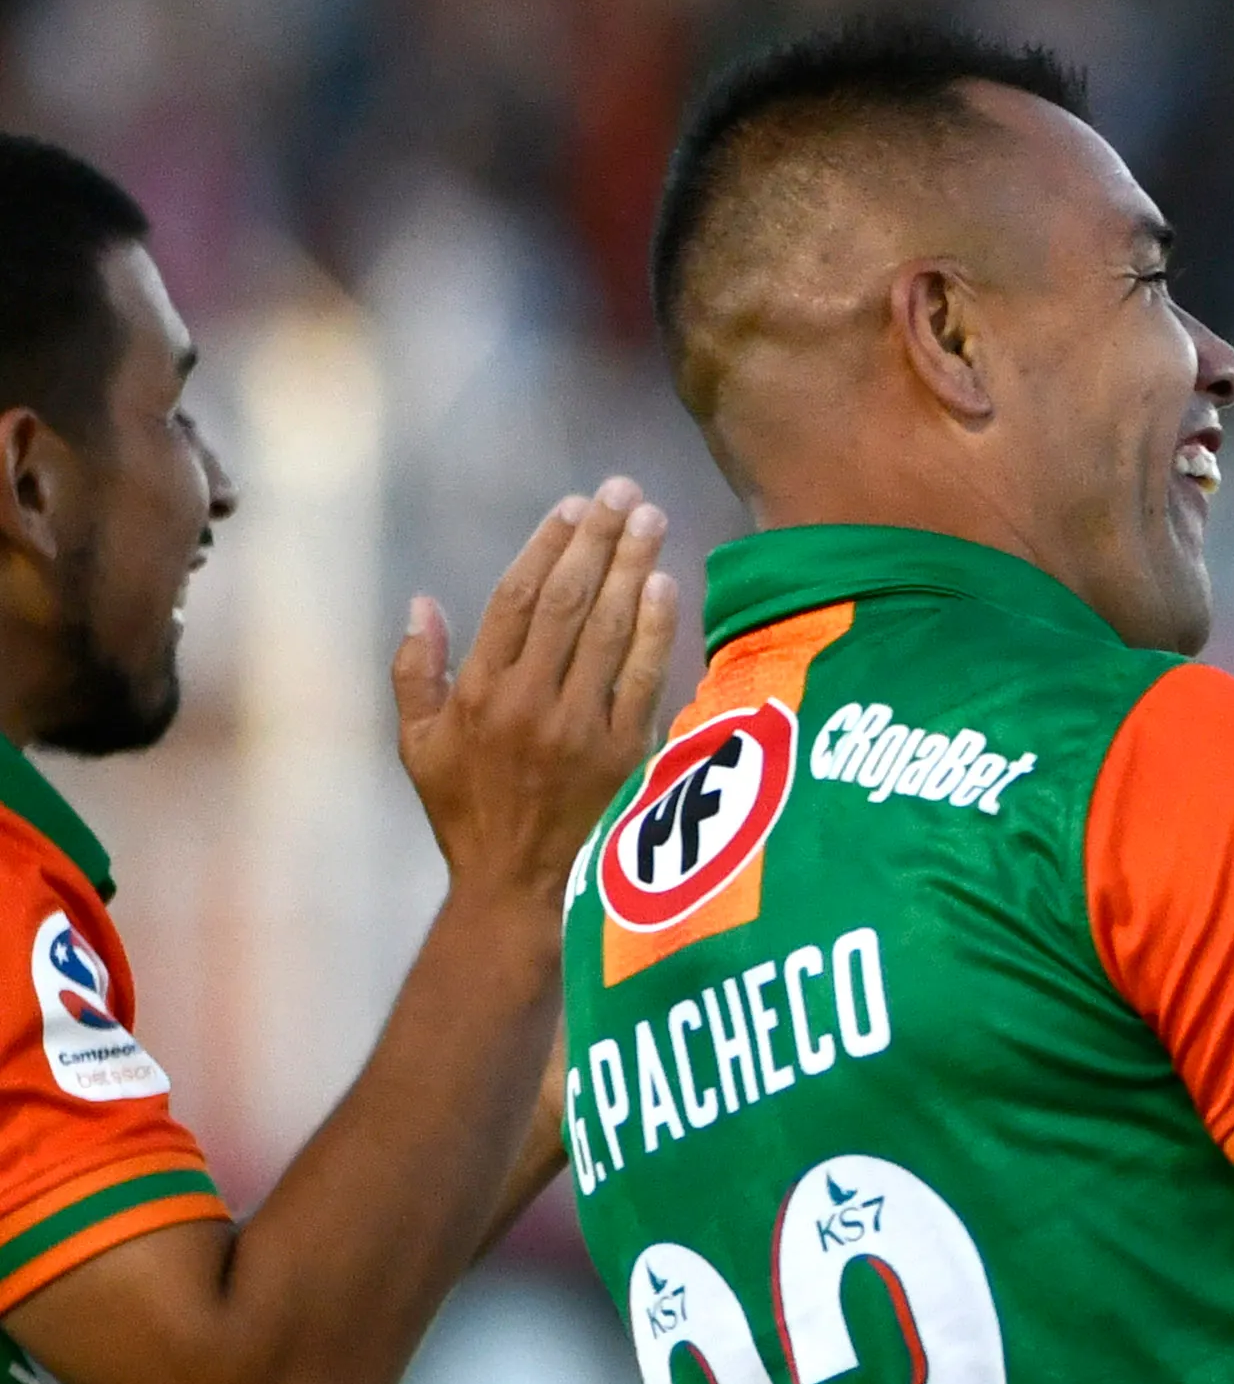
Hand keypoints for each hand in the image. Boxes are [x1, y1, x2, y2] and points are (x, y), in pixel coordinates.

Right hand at [395, 484, 682, 901]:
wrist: (517, 891)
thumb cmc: (466, 815)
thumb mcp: (418, 746)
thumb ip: (415, 671)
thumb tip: (423, 602)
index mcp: (477, 693)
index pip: (516, 600)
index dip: (546, 546)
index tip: (571, 507)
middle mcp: (527, 703)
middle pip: (568, 602)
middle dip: (598, 540)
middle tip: (622, 493)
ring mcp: (578, 729)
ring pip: (609, 632)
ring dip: (633, 569)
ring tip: (651, 519)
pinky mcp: (623, 757)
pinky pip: (644, 681)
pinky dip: (657, 632)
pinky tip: (668, 588)